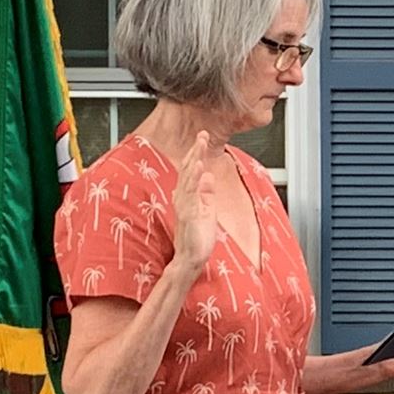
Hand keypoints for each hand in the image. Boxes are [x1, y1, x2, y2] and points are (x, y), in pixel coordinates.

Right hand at [171, 132, 219, 280]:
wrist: (191, 258)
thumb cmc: (198, 237)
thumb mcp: (206, 209)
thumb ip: (207, 192)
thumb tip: (209, 176)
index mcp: (188, 196)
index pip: (192, 170)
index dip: (197, 153)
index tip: (202, 138)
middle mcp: (183, 198)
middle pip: (189, 170)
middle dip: (195, 151)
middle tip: (201, 134)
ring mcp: (185, 206)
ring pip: (188, 179)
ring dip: (195, 161)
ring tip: (200, 147)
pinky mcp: (189, 216)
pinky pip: (192, 195)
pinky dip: (195, 182)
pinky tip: (200, 170)